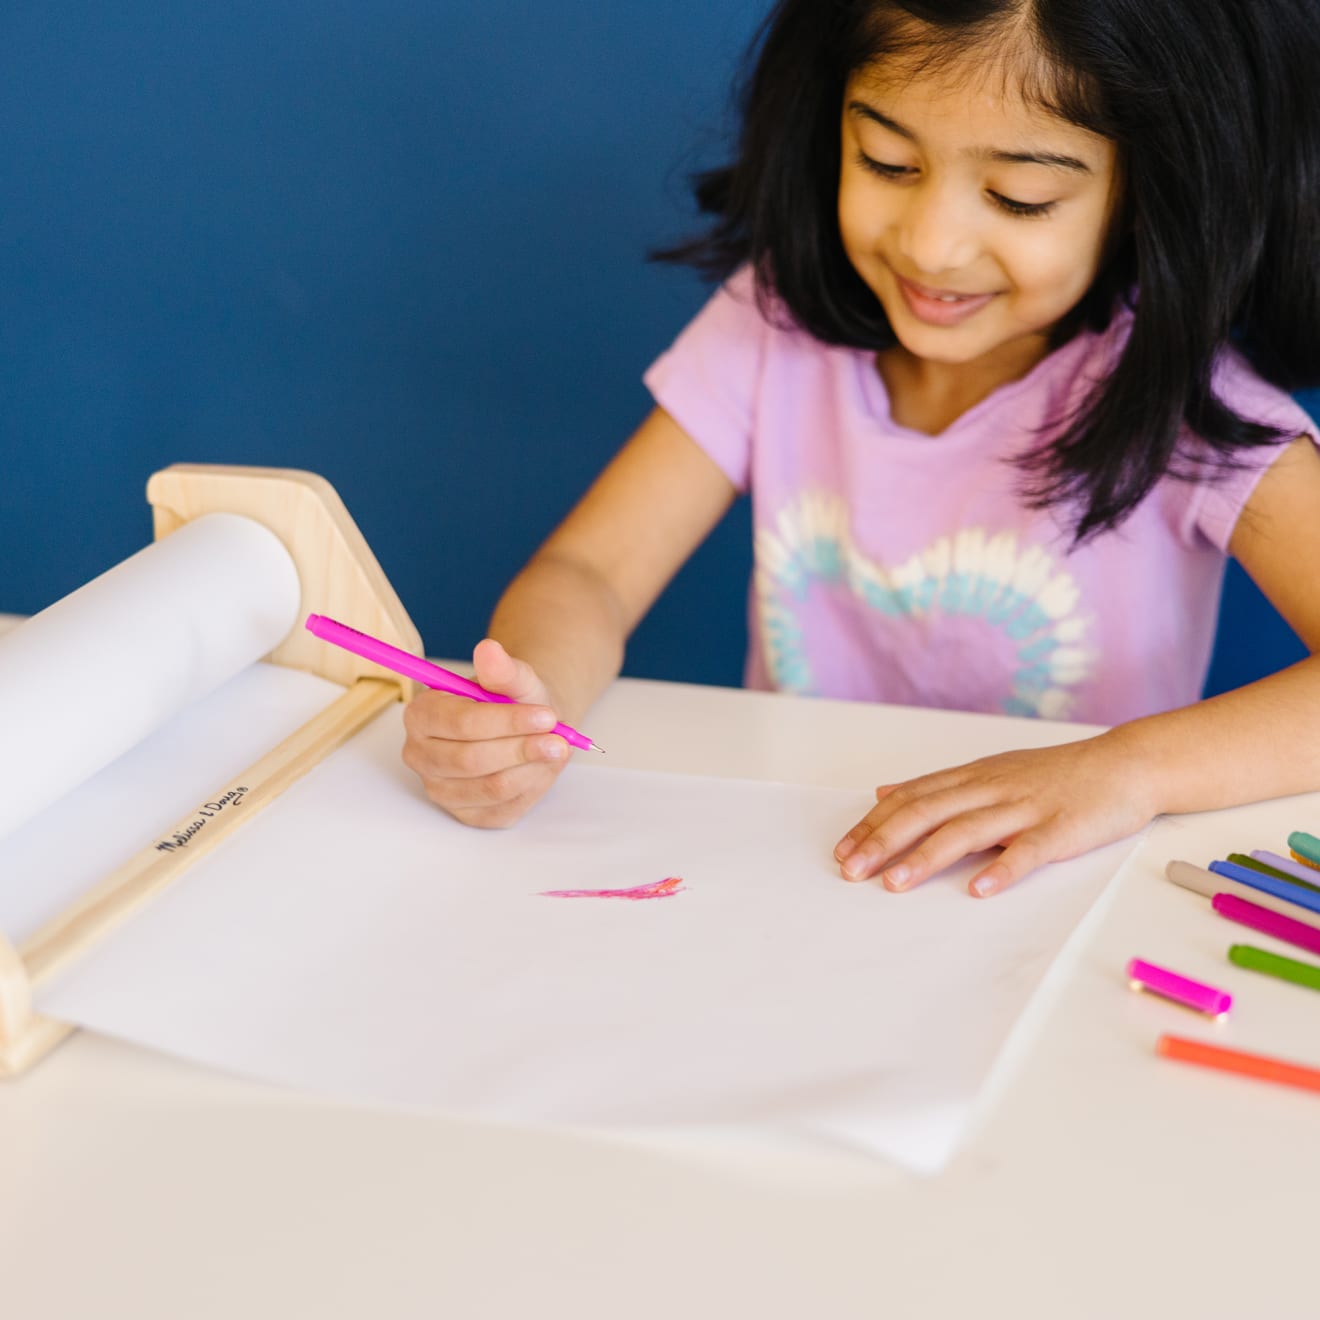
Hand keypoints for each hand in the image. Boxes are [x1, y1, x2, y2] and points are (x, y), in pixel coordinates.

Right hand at [401, 639, 571, 826]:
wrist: (524, 725)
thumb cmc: (512, 700)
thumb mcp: (514, 678)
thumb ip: (502, 668)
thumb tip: (489, 648)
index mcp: (422, 714)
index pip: (461, 723)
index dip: (507, 722)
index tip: (547, 715)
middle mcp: (420, 755)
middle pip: (470, 760)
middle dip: (521, 748)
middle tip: (559, 739)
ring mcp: (440, 789)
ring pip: (489, 787)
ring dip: (531, 769)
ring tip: (556, 750)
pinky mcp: (466, 814)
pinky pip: (501, 809)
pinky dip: (530, 788)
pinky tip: (543, 768)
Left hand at [832, 731, 1157, 896]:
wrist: (1124, 765)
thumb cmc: (1054, 776)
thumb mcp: (988, 771)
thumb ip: (936, 786)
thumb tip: (883, 792)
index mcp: (972, 778)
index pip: (911, 799)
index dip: (873, 825)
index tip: (843, 851)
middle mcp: (990, 789)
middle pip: (926, 813)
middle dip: (884, 842)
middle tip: (852, 871)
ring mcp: (1025, 809)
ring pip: (966, 831)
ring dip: (926, 857)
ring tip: (895, 883)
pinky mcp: (1060, 830)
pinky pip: (1027, 851)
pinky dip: (1001, 869)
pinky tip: (978, 888)